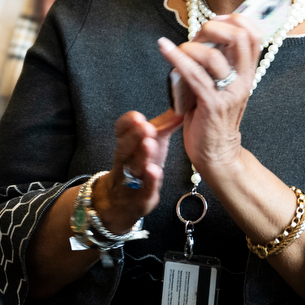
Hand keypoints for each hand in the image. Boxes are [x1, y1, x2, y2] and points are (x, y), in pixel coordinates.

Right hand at [91, 110, 175, 233]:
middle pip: (124, 147)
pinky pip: (144, 189)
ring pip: (132, 168)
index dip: (127, 123)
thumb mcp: (154, 142)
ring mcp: (131, 181)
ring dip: (140, 156)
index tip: (137, 116)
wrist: (125, 200)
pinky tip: (155, 172)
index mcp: (127, 144)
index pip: (121, 131)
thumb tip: (182, 104)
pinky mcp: (141, 198)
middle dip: (134, 137)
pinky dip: (149, 181)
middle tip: (146, 127)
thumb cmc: (142, 165)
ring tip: (150, 145)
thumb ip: (166, 124)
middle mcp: (125, 161)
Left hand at [156, 14, 259, 176]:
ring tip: (176, 50)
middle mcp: (242, 80)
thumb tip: (202, 38)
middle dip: (214, 27)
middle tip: (197, 36)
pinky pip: (194, 75)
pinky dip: (176, 57)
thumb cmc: (213, 118)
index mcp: (247, 73)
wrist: (217, 154)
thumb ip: (218, 64)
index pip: (255, 35)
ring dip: (190, 47)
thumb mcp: (222, 87)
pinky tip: (163, 47)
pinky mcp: (212, 105)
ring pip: (214, 56)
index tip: (216, 20)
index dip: (236, 19)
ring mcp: (229, 93)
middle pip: (240, 37)